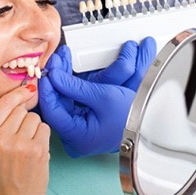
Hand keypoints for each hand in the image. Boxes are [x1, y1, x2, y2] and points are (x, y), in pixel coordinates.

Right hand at [0, 85, 49, 194]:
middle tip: (21, 138)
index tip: (28, 89)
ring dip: (35, 128)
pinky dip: (43, 137)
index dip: (18, 94)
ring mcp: (20, 144)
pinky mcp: (37, 150)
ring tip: (28, 146)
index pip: (4, 103)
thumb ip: (2, 121)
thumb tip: (25, 92)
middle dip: (24, 119)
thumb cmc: (2, 174)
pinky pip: (45, 128)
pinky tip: (37, 150)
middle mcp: (1, 138)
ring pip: (35, 118)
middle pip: (21, 110)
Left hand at [38, 38, 155, 156]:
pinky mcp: (81, 118)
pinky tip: (67, 68)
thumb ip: (75, 87)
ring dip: (62, 77)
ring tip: (62, 58)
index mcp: (76, 136)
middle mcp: (73, 134)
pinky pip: (70, 98)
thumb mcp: (103, 97)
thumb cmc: (130, 117)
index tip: (49, 69)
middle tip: (57, 58)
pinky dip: (69, 83)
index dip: (48, 88)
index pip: (51, 110)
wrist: (148, 124)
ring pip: (61, 97)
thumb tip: (54, 76)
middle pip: (56, 101)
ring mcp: (77, 126)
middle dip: (57, 77)